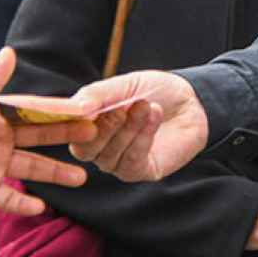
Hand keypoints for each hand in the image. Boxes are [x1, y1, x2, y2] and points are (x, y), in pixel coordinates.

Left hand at [0, 47, 94, 214]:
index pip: (35, 112)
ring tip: (81, 178)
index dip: (60, 112)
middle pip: (40, 138)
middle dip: (66, 138)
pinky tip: (42, 207)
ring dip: (55, 174)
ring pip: (31, 168)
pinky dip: (24, 203)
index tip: (85, 110)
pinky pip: (9, 196)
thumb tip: (9, 52)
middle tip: (93, 136)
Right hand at [66, 71, 208, 181]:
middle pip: (84, 149)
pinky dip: (142, 137)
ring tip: (146, 105)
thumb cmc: (153, 90)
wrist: (190, 100)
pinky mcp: (139, 171)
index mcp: (87, 125)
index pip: (68, 132)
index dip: (74, 122)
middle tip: (123, 107)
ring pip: (109, 155)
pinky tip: (153, 116)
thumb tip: (76, 107)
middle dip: (105, 127)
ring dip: (129, 128)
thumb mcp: (124, 84)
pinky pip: (130, 161)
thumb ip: (98, 95)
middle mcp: (98, 147)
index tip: (90, 107)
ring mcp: (117, 162)